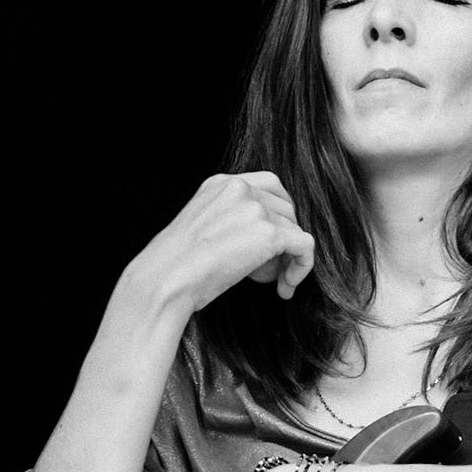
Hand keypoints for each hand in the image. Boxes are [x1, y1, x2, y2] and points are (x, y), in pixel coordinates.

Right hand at [134, 171, 316, 313]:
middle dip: (284, 239)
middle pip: (287, 209)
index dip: (280, 213)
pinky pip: (305, 247)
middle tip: (268, 269)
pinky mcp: (270, 233)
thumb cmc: (177, 266)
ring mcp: (255, 209)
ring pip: (296, 230)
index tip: (275, 240)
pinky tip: (285, 288)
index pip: (270, 185)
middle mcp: (240, 189)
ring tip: (269, 281)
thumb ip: (232, 218)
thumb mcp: (202, 227)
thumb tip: (270, 234)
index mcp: (221, 183)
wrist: (165, 280)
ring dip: (287, 259)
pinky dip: (302, 268)